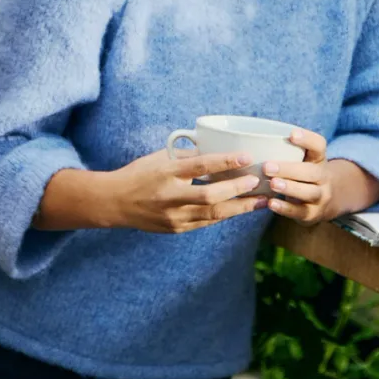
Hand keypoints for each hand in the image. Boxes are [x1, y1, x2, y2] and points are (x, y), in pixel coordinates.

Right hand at [47, 149, 265, 234]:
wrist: (115, 203)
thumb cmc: (139, 174)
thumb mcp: (158, 158)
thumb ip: (186, 156)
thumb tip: (215, 149)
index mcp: (165, 173)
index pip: (199, 166)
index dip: (225, 161)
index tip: (246, 157)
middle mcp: (169, 197)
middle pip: (210, 195)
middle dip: (238, 189)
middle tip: (259, 181)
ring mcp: (173, 216)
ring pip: (213, 214)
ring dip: (240, 207)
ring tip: (262, 201)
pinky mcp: (176, 229)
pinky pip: (206, 222)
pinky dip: (225, 215)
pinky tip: (241, 209)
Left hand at [264, 128, 336, 223]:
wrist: (326, 200)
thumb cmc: (303, 173)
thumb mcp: (302, 160)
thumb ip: (284, 150)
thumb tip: (248, 139)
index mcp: (318, 158)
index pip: (319, 145)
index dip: (307, 139)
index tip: (291, 134)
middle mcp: (323, 177)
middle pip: (312, 172)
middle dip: (289, 169)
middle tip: (267, 167)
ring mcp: (320, 196)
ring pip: (309, 192)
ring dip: (289, 188)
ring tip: (272, 184)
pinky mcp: (312, 213)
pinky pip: (300, 211)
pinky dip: (285, 208)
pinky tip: (271, 203)